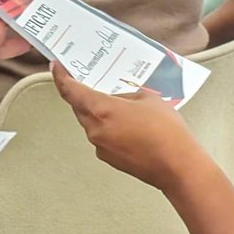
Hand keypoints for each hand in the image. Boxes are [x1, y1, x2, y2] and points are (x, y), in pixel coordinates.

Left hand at [51, 63, 205, 192]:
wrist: (177, 166)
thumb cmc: (165, 130)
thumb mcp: (147, 98)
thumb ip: (126, 95)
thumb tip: (119, 100)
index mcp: (100, 110)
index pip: (71, 91)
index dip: (61, 77)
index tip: (57, 67)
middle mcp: (95, 130)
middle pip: (80, 107)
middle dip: (83, 94)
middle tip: (91, 81)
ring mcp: (101, 147)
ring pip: (91, 123)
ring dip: (99, 112)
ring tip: (119, 104)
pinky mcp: (110, 159)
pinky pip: (102, 136)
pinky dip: (109, 127)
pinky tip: (128, 124)